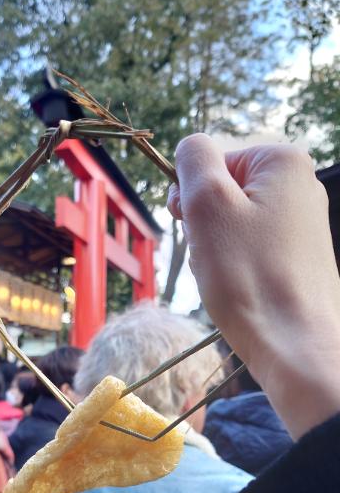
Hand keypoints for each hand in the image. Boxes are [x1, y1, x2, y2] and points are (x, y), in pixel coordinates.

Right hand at [167, 134, 339, 437]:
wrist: (295, 344)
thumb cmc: (247, 274)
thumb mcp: (207, 204)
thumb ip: (193, 160)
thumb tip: (191, 148)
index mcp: (283, 161)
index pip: (209, 159)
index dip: (190, 194)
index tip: (195, 229)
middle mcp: (301, 184)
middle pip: (223, 189)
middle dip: (204, 220)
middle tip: (213, 254)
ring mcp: (303, 221)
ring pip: (233, 221)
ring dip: (216, 245)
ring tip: (228, 275)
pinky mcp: (300, 255)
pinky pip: (251, 246)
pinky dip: (236, 263)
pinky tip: (242, 287)